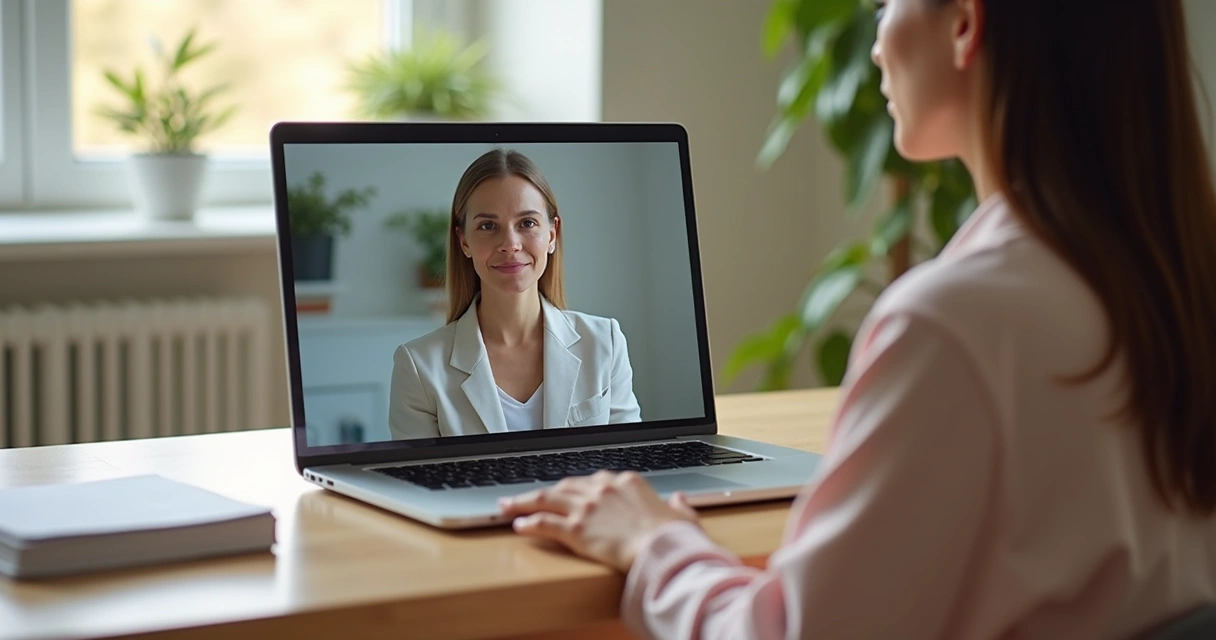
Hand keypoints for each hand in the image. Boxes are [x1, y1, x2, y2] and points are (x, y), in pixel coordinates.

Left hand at [498, 471, 699, 571]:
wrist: (664, 548)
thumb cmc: (674, 536)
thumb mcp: (683, 516)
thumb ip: (678, 506)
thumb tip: (679, 500)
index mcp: (625, 483)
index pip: (594, 480)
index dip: (577, 488)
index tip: (568, 492)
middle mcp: (602, 490)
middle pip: (565, 486)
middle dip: (544, 491)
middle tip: (528, 495)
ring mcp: (586, 509)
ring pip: (547, 500)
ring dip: (523, 501)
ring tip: (505, 505)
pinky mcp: (576, 530)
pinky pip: (545, 523)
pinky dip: (528, 522)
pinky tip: (517, 524)